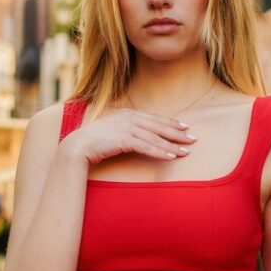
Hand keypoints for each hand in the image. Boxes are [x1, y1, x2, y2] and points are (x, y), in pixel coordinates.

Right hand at [61, 107, 196, 166]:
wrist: (77, 146)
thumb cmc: (94, 141)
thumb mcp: (112, 131)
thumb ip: (126, 130)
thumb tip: (137, 136)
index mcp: (127, 113)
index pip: (154, 118)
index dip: (170, 122)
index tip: (184, 126)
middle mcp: (129, 118)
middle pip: (159, 126)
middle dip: (177, 132)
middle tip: (193, 138)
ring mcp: (127, 127)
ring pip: (156, 137)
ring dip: (173, 144)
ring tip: (186, 151)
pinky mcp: (124, 139)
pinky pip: (147, 147)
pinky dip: (160, 151)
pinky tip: (171, 157)